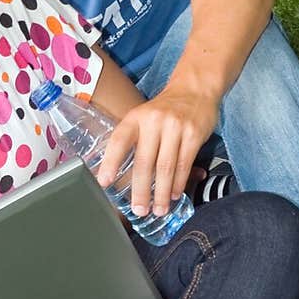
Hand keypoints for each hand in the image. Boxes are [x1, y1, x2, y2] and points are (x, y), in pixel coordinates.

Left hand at [96, 88, 220, 215]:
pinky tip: (174, 195)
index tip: (103, 182)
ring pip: (166, 167)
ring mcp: (175, 127)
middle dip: (141, 190)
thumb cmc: (164, 109)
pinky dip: (179, 183)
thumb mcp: (143, 117)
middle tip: (138, 210)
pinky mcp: (194, 134)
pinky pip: (184, 164)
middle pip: (145, 162)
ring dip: (162, 193)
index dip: (110, 162)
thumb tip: (117, 173)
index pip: (119, 141)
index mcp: (136, 118)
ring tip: (158, 209)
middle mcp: (154, 121)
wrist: (195, 88)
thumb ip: (134, 140)